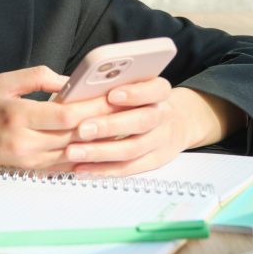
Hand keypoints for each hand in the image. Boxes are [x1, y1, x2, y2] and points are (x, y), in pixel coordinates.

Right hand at [0, 66, 117, 181]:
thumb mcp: (4, 81)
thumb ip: (37, 77)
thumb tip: (68, 80)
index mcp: (17, 116)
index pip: (65, 115)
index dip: (92, 107)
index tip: (111, 95)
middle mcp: (25, 142)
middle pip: (75, 134)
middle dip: (103, 121)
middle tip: (126, 107)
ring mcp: (30, 160)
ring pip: (75, 151)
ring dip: (99, 139)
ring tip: (120, 122)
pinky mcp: (34, 169)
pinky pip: (68, 162)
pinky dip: (86, 152)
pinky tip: (101, 140)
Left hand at [63, 81, 245, 176]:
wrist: (178, 122)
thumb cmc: (145, 100)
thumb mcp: (138, 85)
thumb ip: (112, 84)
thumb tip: (74, 85)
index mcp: (159, 92)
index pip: (155, 90)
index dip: (135, 93)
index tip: (111, 95)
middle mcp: (162, 116)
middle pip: (142, 121)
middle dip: (110, 126)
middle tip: (82, 129)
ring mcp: (160, 141)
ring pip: (132, 149)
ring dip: (100, 152)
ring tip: (74, 151)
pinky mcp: (153, 161)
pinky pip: (128, 168)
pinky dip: (103, 169)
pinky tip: (82, 168)